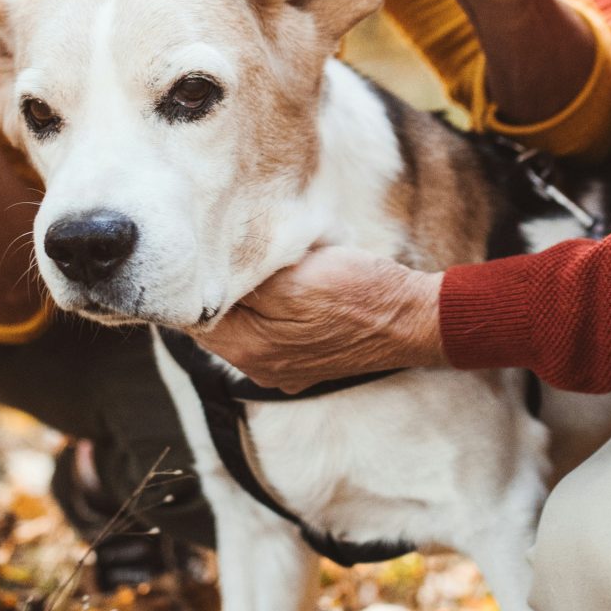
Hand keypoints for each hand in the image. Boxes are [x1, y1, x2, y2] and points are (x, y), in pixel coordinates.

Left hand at [204, 246, 443, 390]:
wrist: (416, 318)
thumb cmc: (360, 294)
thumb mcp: (293, 280)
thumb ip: (240, 285)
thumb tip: (201, 280)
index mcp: (249, 351)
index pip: (194, 313)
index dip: (196, 277)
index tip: (204, 246)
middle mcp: (260, 367)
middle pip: (219, 318)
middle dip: (223, 281)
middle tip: (235, 243)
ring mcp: (285, 366)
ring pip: (247, 320)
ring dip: (251, 290)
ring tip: (267, 258)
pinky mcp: (307, 356)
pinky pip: (274, 326)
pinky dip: (275, 302)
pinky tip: (291, 280)